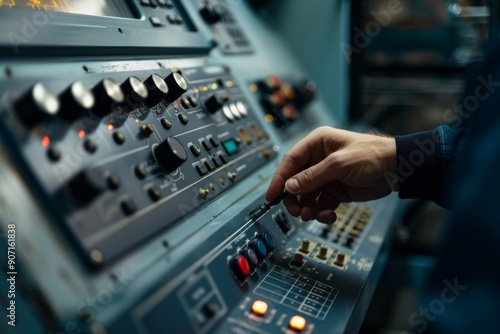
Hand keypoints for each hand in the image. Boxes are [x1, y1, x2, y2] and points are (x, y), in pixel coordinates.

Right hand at [266, 126, 396, 223]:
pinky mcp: (335, 191)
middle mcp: (318, 159)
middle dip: (294, 198)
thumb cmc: (370, 156)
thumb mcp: (339, 164)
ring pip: (306, 195)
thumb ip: (312, 176)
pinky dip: (321, 212)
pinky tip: (330, 216)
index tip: (271, 196)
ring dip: (307, 207)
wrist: (397, 170)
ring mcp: (326, 176)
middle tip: (296, 211)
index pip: (291, 161)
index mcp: (317, 144)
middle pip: (295, 181)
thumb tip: (289, 188)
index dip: (279, 179)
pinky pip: (320, 204)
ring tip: (312, 215)